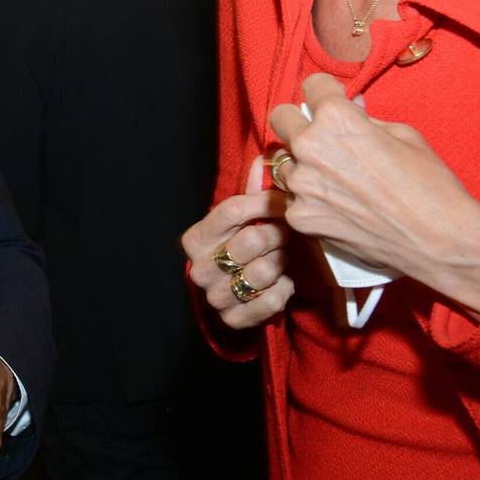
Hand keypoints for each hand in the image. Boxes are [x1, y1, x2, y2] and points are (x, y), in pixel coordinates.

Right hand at [183, 190, 293, 329]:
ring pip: (262, 272)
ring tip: (280, 259)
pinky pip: (270, 302)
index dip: (263, 203)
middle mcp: (199, 268)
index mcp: (196, 238)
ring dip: (280, 264)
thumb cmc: (240, 249)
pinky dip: (283, 291)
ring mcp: (214, 296)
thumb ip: (251, 194)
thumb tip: (262, 160)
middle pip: (251, 240)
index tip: (283, 201)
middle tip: (282, 235)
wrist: (233, 295)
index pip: (232, 210)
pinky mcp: (233, 319)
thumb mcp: (242, 221)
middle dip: (275, 236)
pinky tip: (281, 283)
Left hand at [268, 74, 479, 316]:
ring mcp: (300, 185)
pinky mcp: (298, 217)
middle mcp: (309, 146)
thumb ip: (366, 119)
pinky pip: (290, 199)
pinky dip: (306, 200)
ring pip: (283, 162)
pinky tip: (335, 206)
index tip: (329, 100)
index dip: (324, 92)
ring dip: (301, 164)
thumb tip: (351, 106)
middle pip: (281, 119)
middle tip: (320, 136)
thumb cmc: (430, 184)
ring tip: (333, 179)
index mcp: (336, 118)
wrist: (439, 240)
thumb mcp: (404, 135)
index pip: (311, 86)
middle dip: (298, 122)